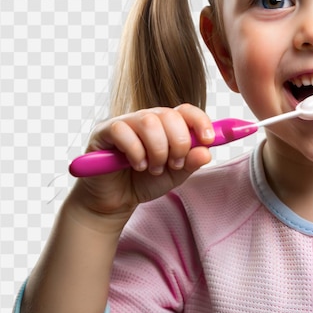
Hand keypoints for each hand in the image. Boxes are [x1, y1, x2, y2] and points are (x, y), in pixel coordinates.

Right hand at [69, 104, 213, 222]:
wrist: (115, 201)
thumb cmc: (144, 183)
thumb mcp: (174, 176)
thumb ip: (191, 163)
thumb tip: (207, 151)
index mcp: (167, 125)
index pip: (186, 111)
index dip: (200, 122)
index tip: (209, 140)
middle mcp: (147, 118)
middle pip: (169, 115)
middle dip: (178, 143)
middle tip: (174, 164)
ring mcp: (125, 122)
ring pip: (148, 122)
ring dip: (157, 150)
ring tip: (153, 169)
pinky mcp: (104, 131)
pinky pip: (122, 131)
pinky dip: (135, 152)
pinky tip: (137, 166)